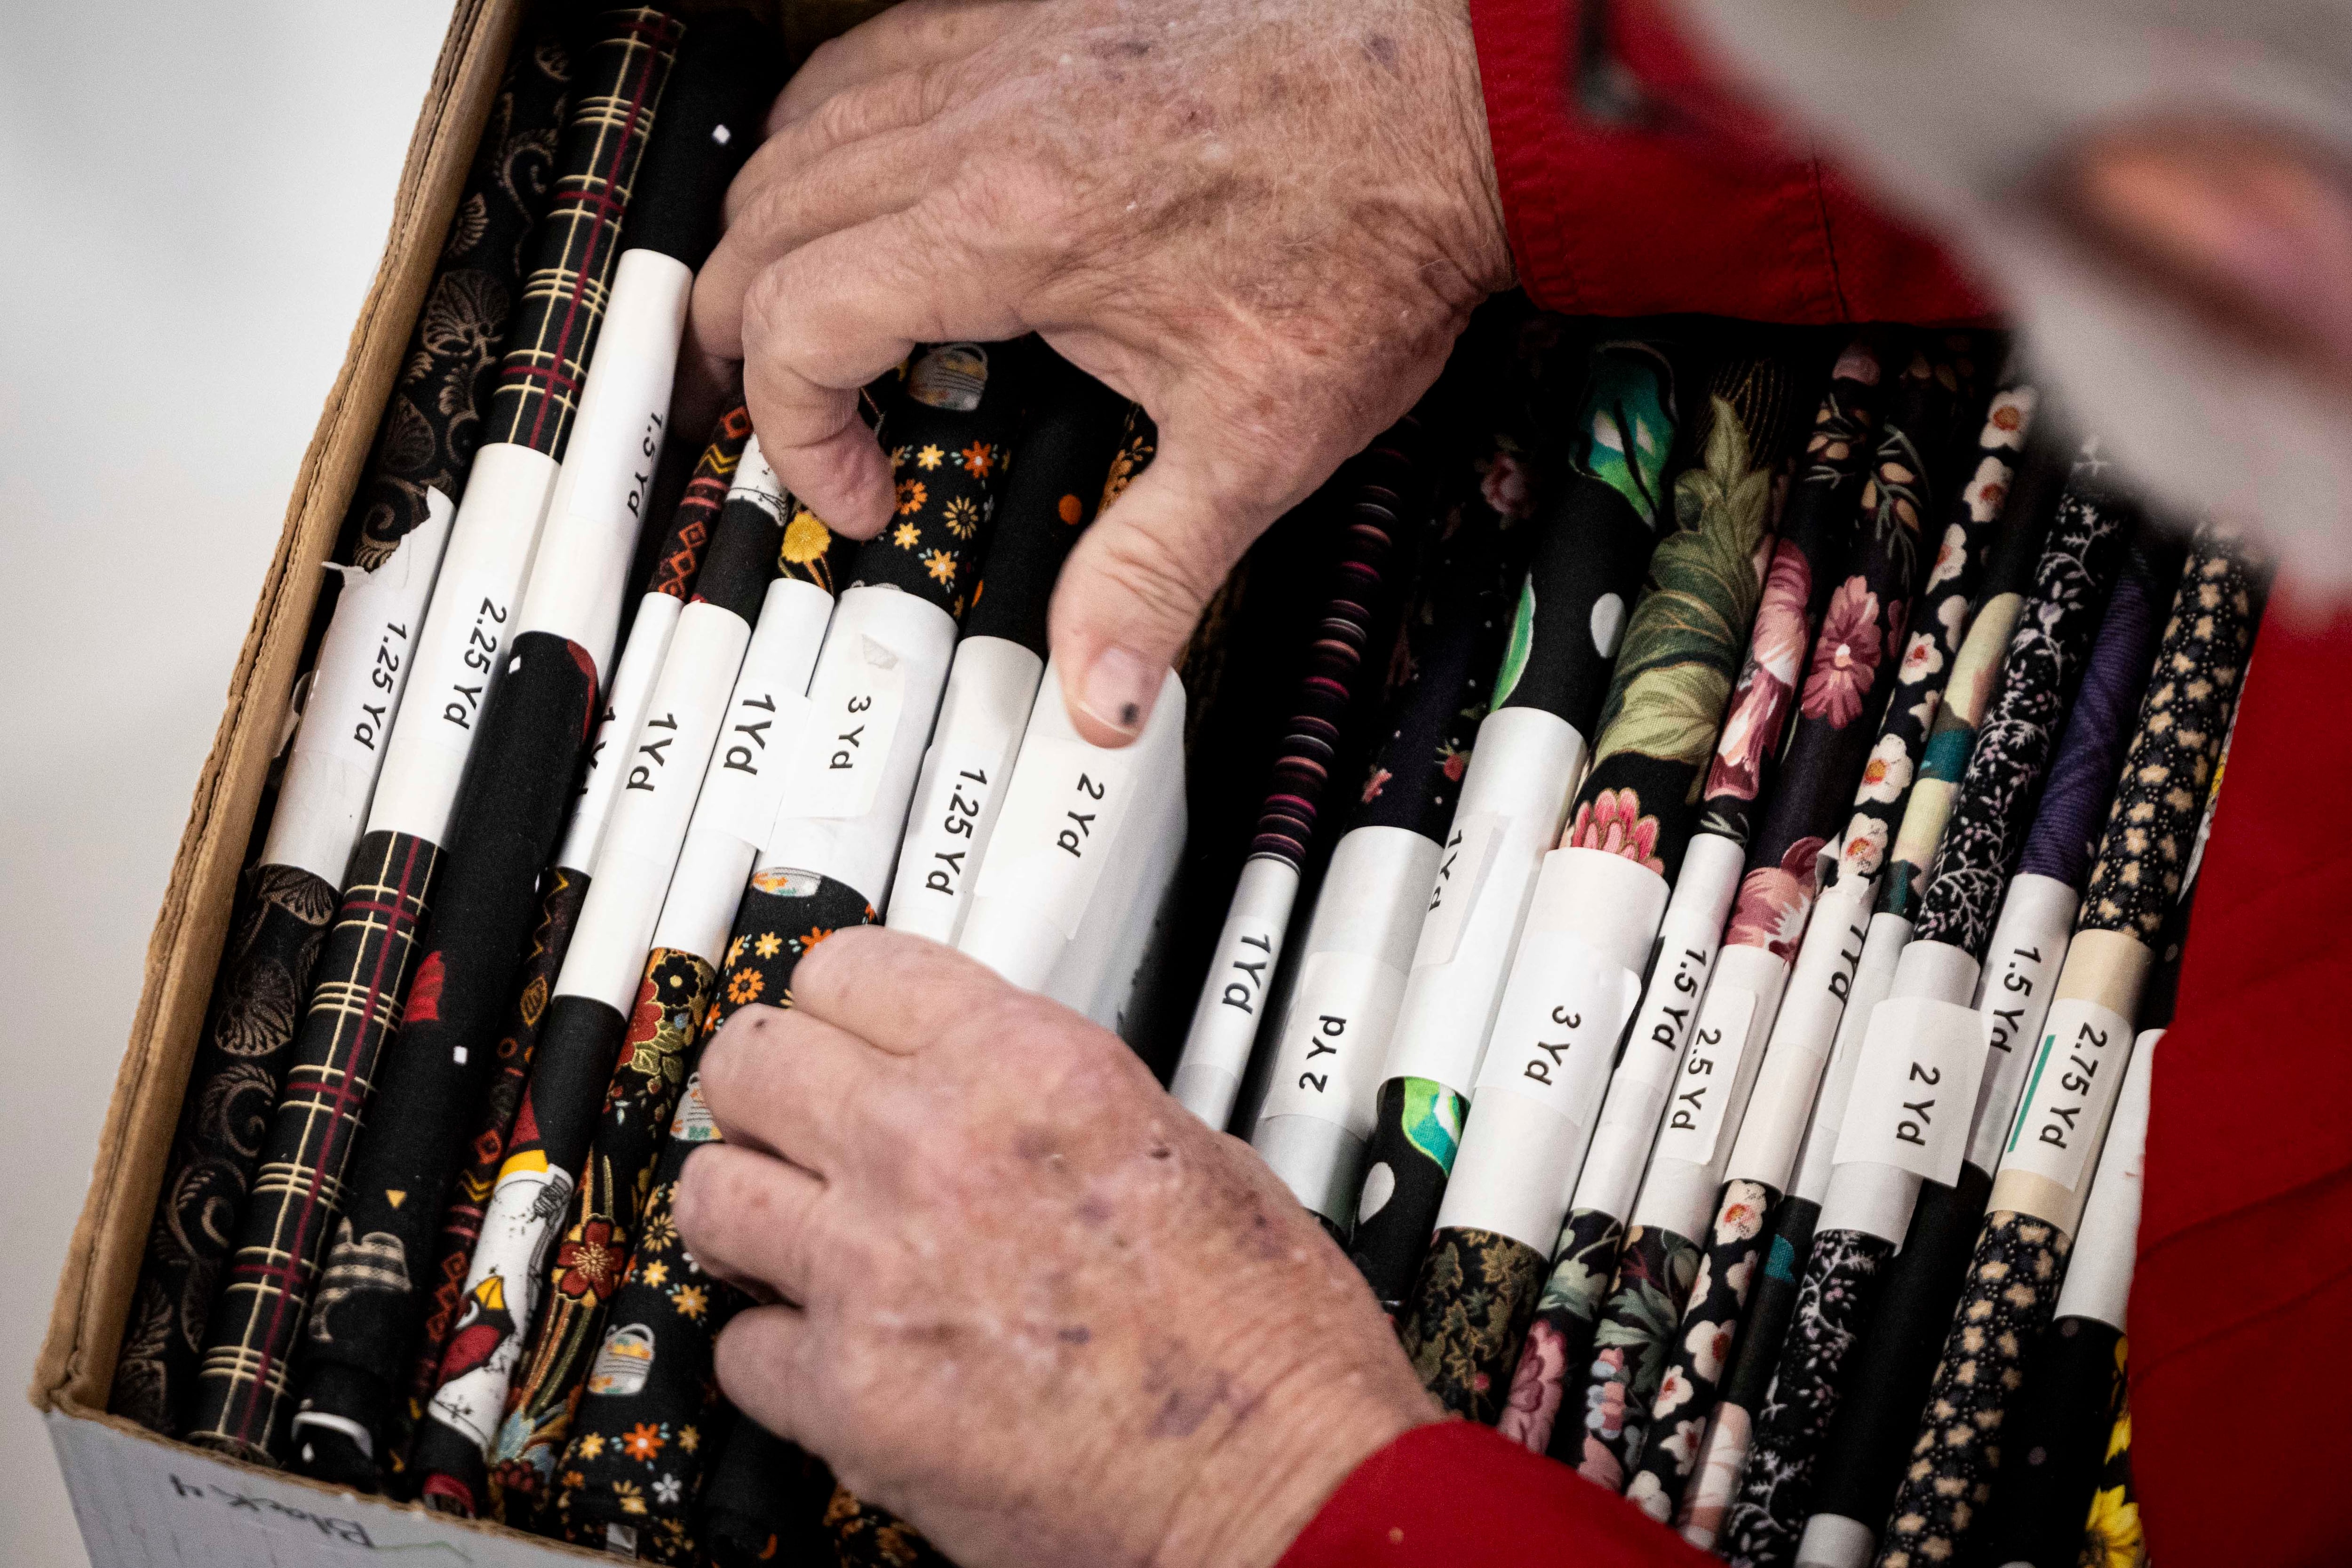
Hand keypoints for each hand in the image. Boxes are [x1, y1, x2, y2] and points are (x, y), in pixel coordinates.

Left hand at [673, 928, 1439, 1567]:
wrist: (1280, 1491)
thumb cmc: (1268, 1347)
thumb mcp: (1194, 1155)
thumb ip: (1069, 1105)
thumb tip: (1004, 1098)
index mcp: (1033, 1070)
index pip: (853, 970)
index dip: (836, 1001)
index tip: (834, 1026)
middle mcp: (937, 1150)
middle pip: (755, 1060)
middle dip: (765, 1091)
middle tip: (789, 1122)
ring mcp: (876, 1273)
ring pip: (711, 1191)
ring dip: (745, 1210)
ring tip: (785, 1235)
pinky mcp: (849, 1398)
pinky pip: (738, 1347)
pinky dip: (773, 1355)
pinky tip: (824, 1356)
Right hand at [695, 0, 1508, 743]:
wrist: (1448, 98)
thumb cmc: (1366, 229)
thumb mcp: (1257, 437)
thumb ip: (1154, 571)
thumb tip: (1101, 691)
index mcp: (1009, 228)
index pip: (800, 321)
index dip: (800, 430)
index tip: (865, 488)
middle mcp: (977, 121)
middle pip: (764, 224)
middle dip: (746, 339)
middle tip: (786, 417)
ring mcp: (993, 50)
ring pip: (798, 133)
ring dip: (774, 235)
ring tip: (803, 316)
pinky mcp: (1024, 15)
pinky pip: (869, 63)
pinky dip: (835, 138)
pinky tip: (872, 192)